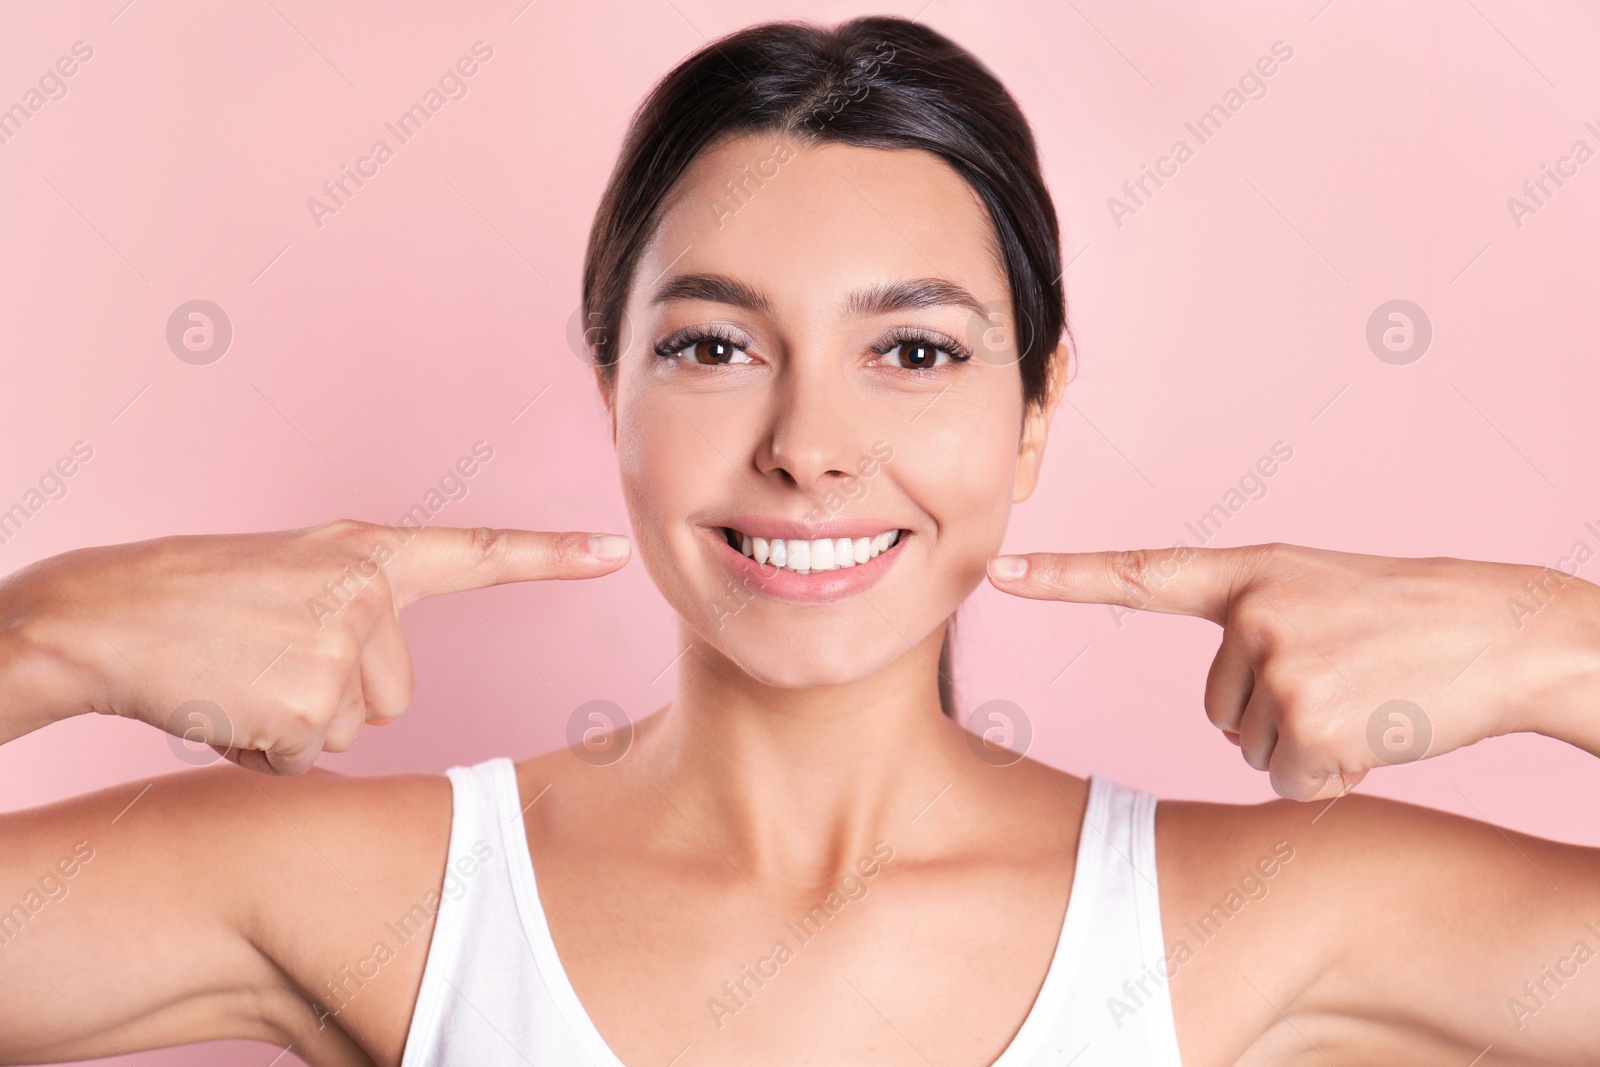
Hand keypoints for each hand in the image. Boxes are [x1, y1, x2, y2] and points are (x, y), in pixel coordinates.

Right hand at [3, 519, 631, 773]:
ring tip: (240, 674)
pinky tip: (227, 703)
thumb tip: (385, 692)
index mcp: (366, 550)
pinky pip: (311, 758)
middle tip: (265, 658)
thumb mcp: (291, 577)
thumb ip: (357, 609)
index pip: (479, 552)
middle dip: (335, 694)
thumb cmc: (189, 598)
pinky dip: (265, 750)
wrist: (99, 616)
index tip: (616, 552)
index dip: (553, 557)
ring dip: (297, 721)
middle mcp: (368, 590)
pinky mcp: (311, 702)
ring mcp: (342, 644)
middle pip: (399, 691)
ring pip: (355, 727)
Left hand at [986, 542, 1599, 800]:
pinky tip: (1377, 731)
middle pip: (1216, 710)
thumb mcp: (1318, 595)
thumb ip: (1253, 625)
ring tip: (1366, 698)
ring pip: (1252, 750)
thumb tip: (1226, 713)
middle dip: (1278, 715)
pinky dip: (1334, 776)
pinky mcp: (1307, 717)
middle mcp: (1251, 612)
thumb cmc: (1408, 621)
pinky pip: (1291, 782)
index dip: (1062, 578)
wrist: (1504, 634)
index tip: (998, 571)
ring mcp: (1277, 662)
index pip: (1138, 574)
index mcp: (1249, 573)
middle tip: (1345, 679)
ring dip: (1309, 745)